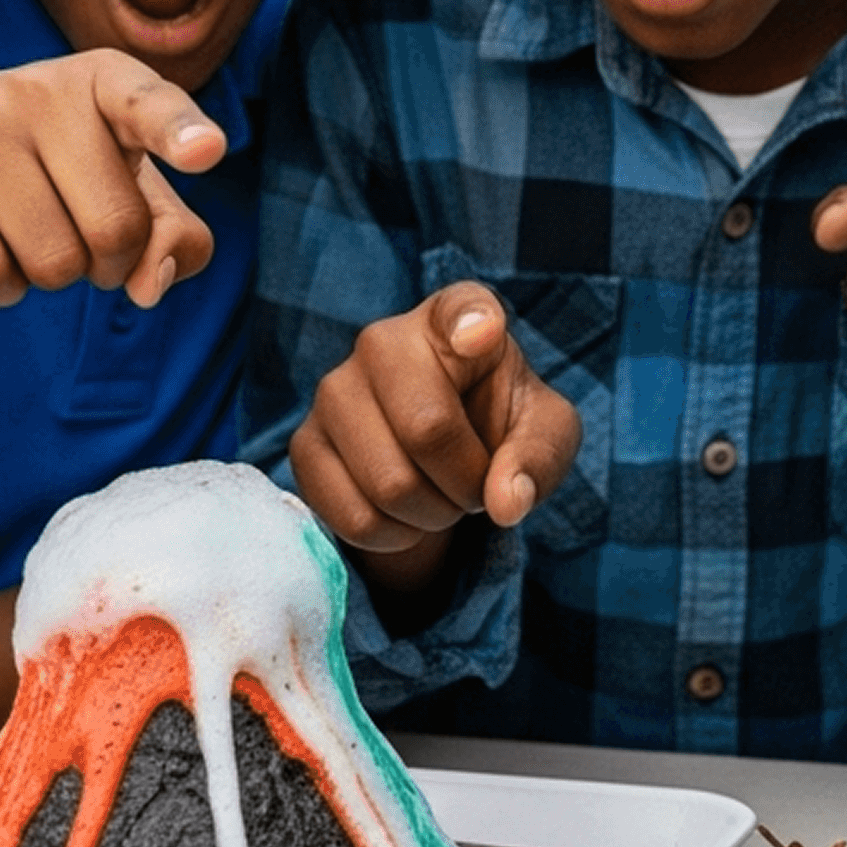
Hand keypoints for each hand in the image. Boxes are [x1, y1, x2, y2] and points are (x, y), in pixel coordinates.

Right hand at [0, 50, 221, 309]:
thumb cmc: (50, 171)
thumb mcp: (125, 187)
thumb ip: (171, 234)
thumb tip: (150, 286)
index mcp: (105, 78)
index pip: (149, 105)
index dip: (180, 132)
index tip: (207, 150)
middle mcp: (38, 87)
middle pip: (116, 228)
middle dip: (110, 261)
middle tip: (78, 231)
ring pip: (53, 263)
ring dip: (52, 275)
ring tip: (24, 227)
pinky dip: (2, 288)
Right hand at [291, 283, 581, 573]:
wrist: (439, 457)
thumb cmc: (497, 426)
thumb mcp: (543, 435)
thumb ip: (538, 458)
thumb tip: (507, 501)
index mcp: (453, 319)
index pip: (461, 309)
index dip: (472, 322)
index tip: (483, 334)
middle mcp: (383, 341)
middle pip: (427, 428)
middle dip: (466, 483)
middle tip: (474, 484)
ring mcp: (333, 390)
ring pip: (389, 484)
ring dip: (432, 515)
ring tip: (441, 495)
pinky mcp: (303, 443)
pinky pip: (353, 516)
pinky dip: (394, 536)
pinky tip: (404, 514)